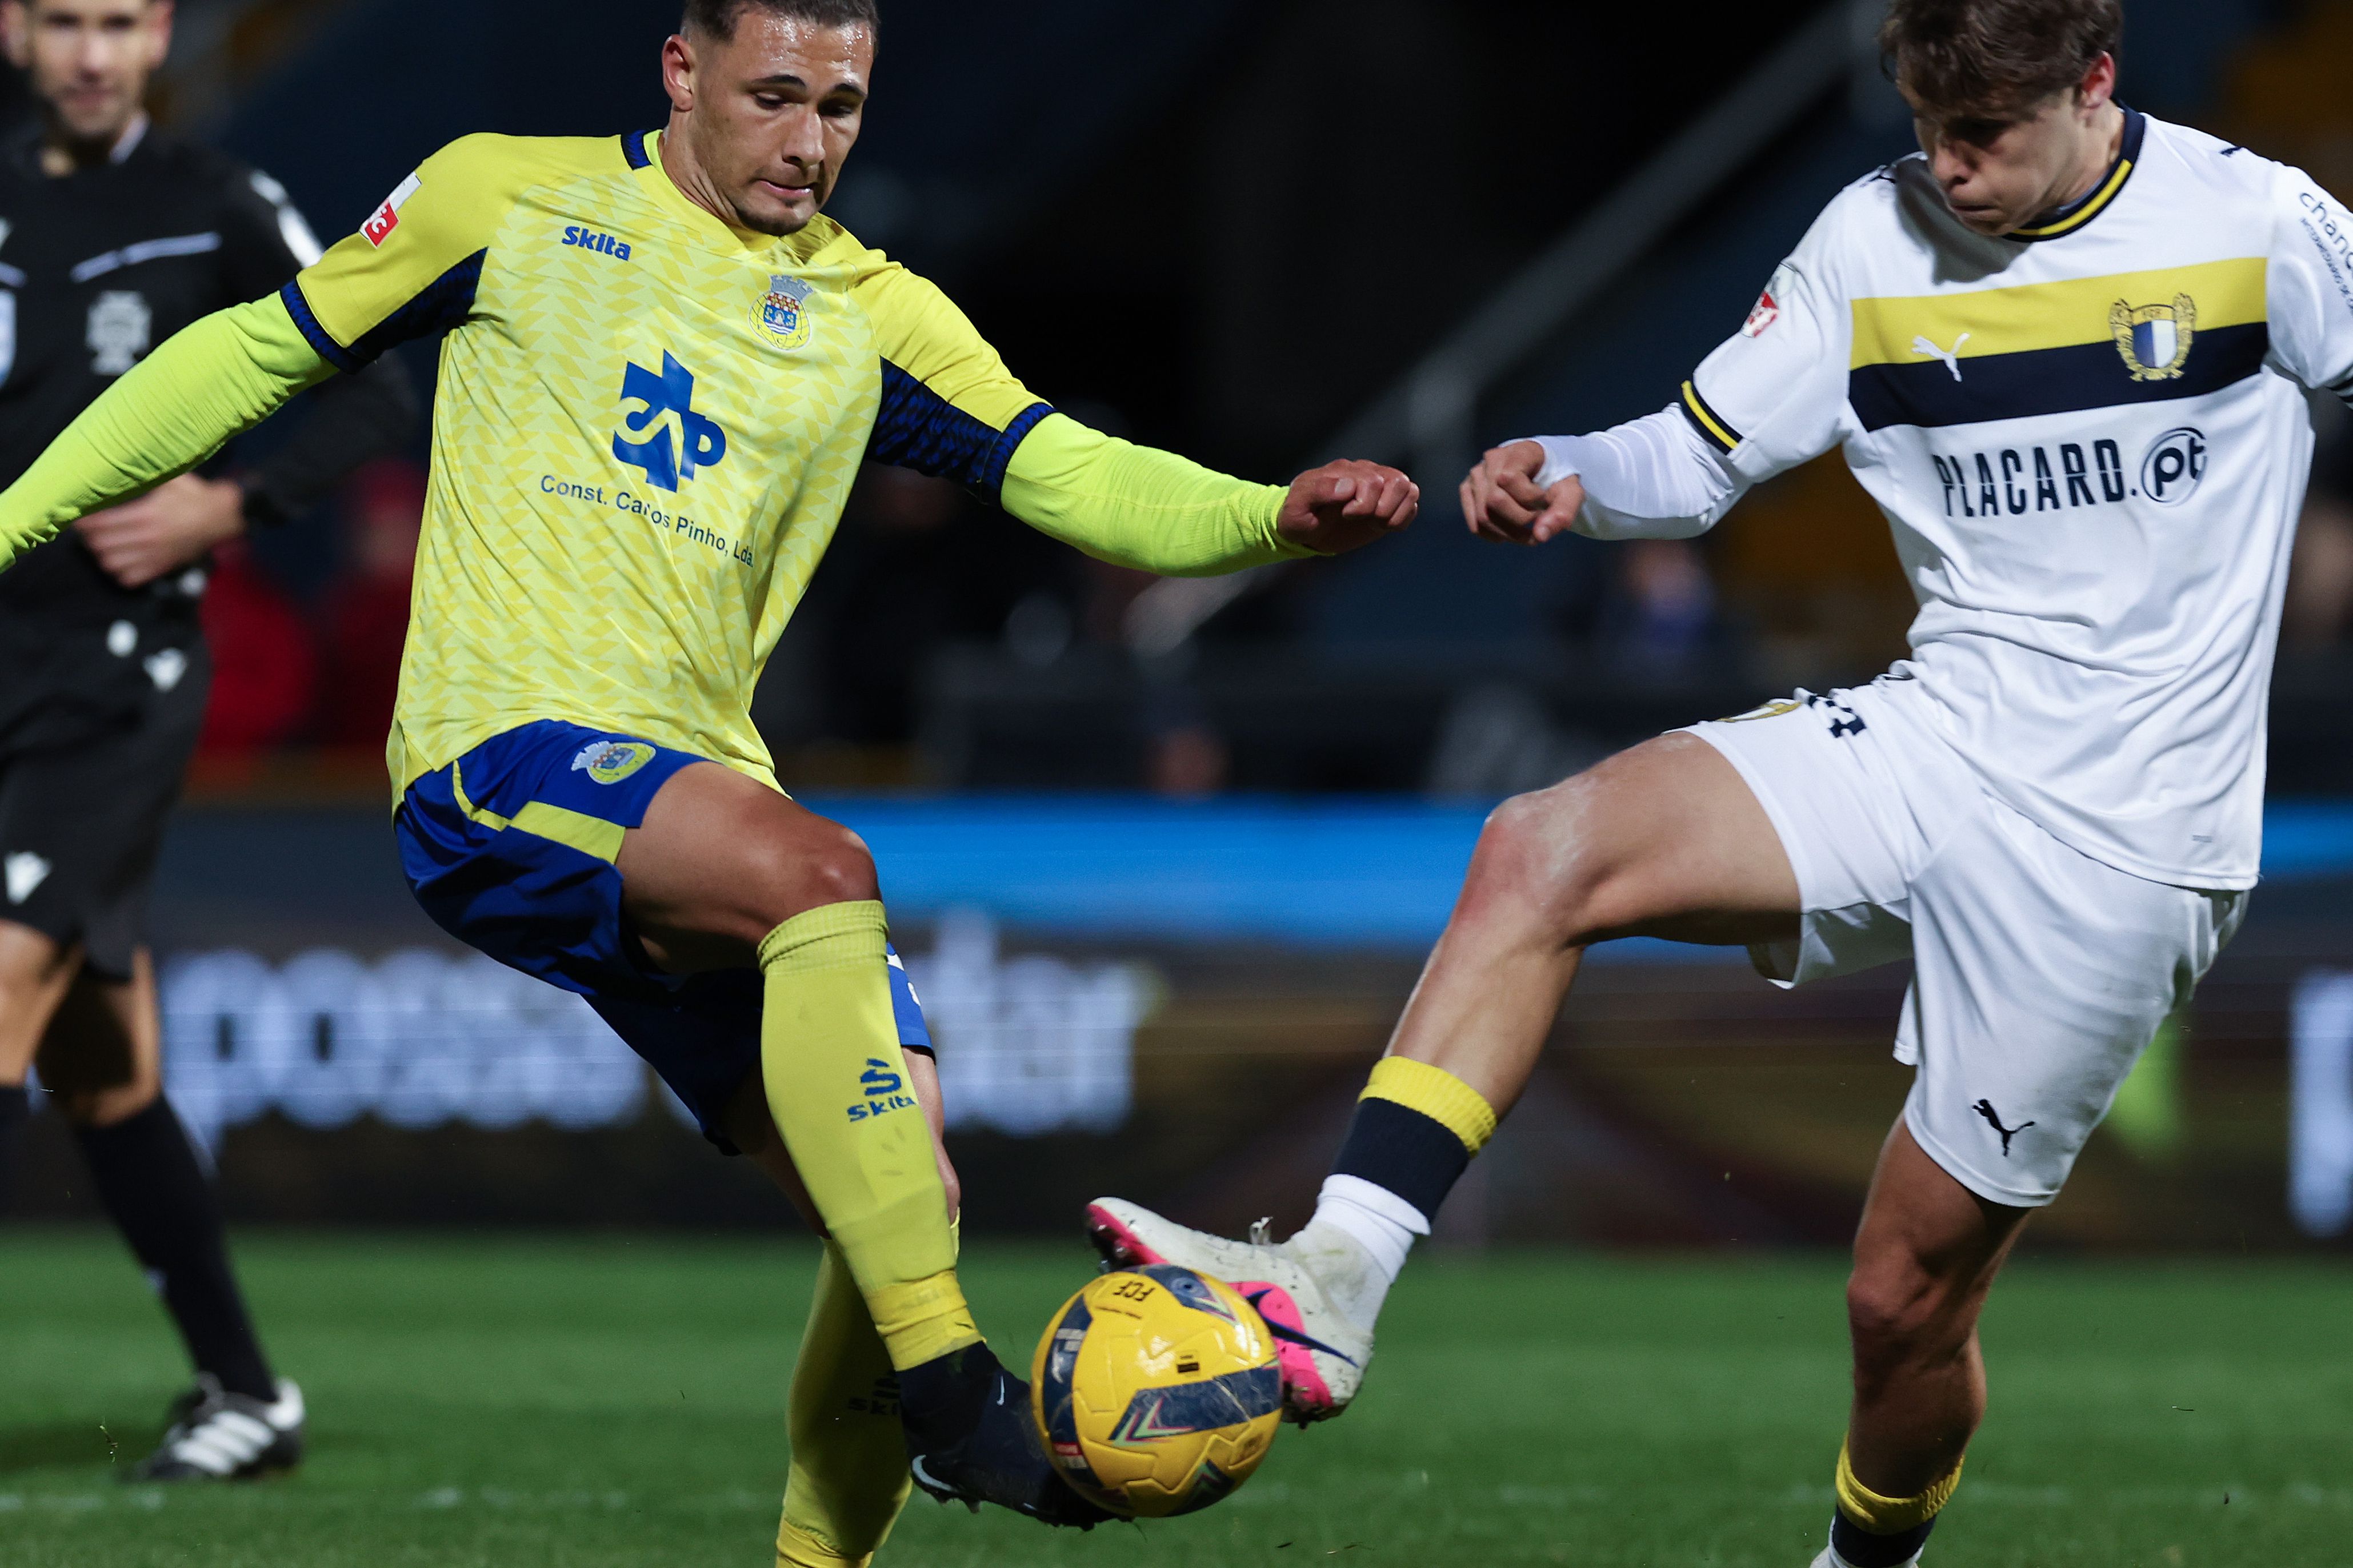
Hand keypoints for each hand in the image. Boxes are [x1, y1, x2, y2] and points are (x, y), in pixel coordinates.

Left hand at [75, 474, 246, 588]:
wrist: (224, 518)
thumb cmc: (195, 496)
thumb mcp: (171, 480)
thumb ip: (145, 477)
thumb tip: (119, 468)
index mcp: (146, 515)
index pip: (101, 523)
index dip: (84, 523)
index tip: (78, 519)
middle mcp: (148, 538)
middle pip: (101, 545)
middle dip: (89, 539)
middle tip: (88, 532)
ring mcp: (155, 555)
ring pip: (111, 564)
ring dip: (102, 555)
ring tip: (102, 547)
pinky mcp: (163, 566)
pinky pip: (130, 578)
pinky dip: (120, 572)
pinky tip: (121, 561)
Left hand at [1278, 460, 1418, 555]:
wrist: (1304, 531)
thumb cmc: (1299, 517)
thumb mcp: (1296, 507)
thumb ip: (1318, 491)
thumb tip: (1349, 486)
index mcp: (1344, 470)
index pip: (1371, 480)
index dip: (1362, 504)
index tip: (1344, 515)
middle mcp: (1366, 473)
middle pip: (1396, 481)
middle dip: (1378, 508)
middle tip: (1356, 519)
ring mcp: (1380, 487)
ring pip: (1409, 488)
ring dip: (1395, 512)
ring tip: (1375, 523)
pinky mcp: (1388, 504)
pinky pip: (1412, 503)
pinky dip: (1403, 518)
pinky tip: (1383, 526)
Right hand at [1460, 440, 1584, 546]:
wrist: (1544, 471)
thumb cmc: (1557, 479)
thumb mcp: (1570, 492)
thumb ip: (1563, 512)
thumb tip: (1540, 536)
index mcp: (1517, 451)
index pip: (1509, 479)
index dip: (1530, 498)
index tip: (1545, 499)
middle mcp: (1491, 460)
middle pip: (1494, 501)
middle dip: (1520, 521)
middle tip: (1538, 522)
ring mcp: (1476, 476)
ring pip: (1483, 517)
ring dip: (1509, 534)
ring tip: (1528, 535)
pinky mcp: (1468, 491)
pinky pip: (1475, 524)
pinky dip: (1494, 535)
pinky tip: (1510, 533)